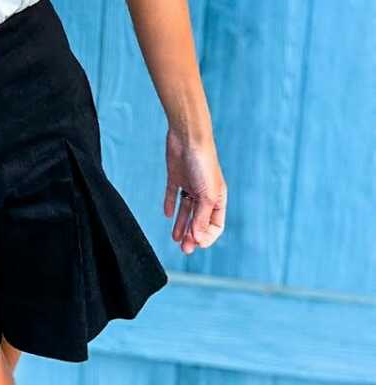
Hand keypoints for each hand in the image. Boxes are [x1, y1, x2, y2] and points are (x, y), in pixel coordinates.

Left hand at [163, 126, 226, 252]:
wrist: (188, 136)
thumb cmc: (203, 164)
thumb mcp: (206, 195)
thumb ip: (201, 218)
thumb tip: (196, 238)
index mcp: (217, 198)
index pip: (215, 225)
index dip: (206, 236)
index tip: (196, 243)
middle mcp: (204, 193)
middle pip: (199, 220)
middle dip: (192, 234)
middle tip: (183, 248)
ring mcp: (190, 184)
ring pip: (186, 210)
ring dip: (181, 224)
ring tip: (174, 238)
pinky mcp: (176, 176)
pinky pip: (173, 194)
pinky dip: (170, 204)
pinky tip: (167, 214)